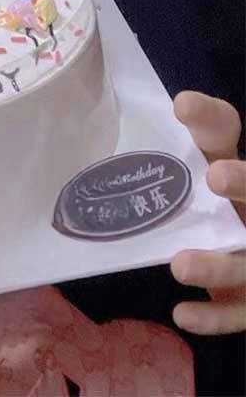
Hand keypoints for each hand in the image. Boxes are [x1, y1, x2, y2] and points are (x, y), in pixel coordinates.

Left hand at [170, 91, 245, 334]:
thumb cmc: (227, 185)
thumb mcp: (220, 152)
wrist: (235, 232)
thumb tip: (184, 102)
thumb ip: (208, 128)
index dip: (239, 168)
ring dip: (219, 269)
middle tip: (215, 177)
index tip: (206, 154)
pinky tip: (181, 313)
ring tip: (179, 265)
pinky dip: (214, 318)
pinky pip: (240, 314)